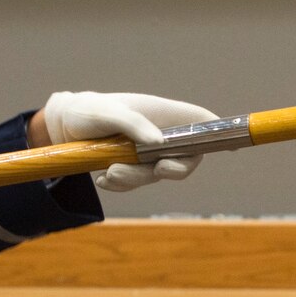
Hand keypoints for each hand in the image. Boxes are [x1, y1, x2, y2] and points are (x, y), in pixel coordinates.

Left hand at [39, 91, 218, 191]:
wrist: (62, 127)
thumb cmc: (88, 111)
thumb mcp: (107, 113)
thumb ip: (134, 125)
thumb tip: (160, 143)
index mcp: (162, 114)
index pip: (201, 121)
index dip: (220, 132)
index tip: (233, 145)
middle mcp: (160, 134)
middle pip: (186, 157)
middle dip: (173, 169)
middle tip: (157, 171)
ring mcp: (147, 152)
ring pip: (156, 175)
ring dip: (135, 179)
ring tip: (108, 172)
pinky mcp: (131, 167)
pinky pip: (136, 184)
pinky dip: (121, 185)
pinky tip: (102, 178)